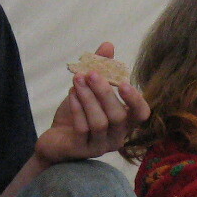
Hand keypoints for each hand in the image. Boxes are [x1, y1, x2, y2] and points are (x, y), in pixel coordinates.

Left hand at [34, 43, 150, 164]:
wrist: (55, 140)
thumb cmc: (77, 114)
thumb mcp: (89, 89)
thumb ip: (101, 69)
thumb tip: (108, 45)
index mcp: (125, 121)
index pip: (141, 114)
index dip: (136, 100)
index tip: (124, 83)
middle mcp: (117, 137)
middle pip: (119, 116)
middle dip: (104, 92)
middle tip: (91, 74)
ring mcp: (100, 146)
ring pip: (100, 122)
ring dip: (88, 98)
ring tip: (77, 80)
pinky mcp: (82, 150)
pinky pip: (83, 128)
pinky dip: (77, 109)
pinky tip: (71, 95)